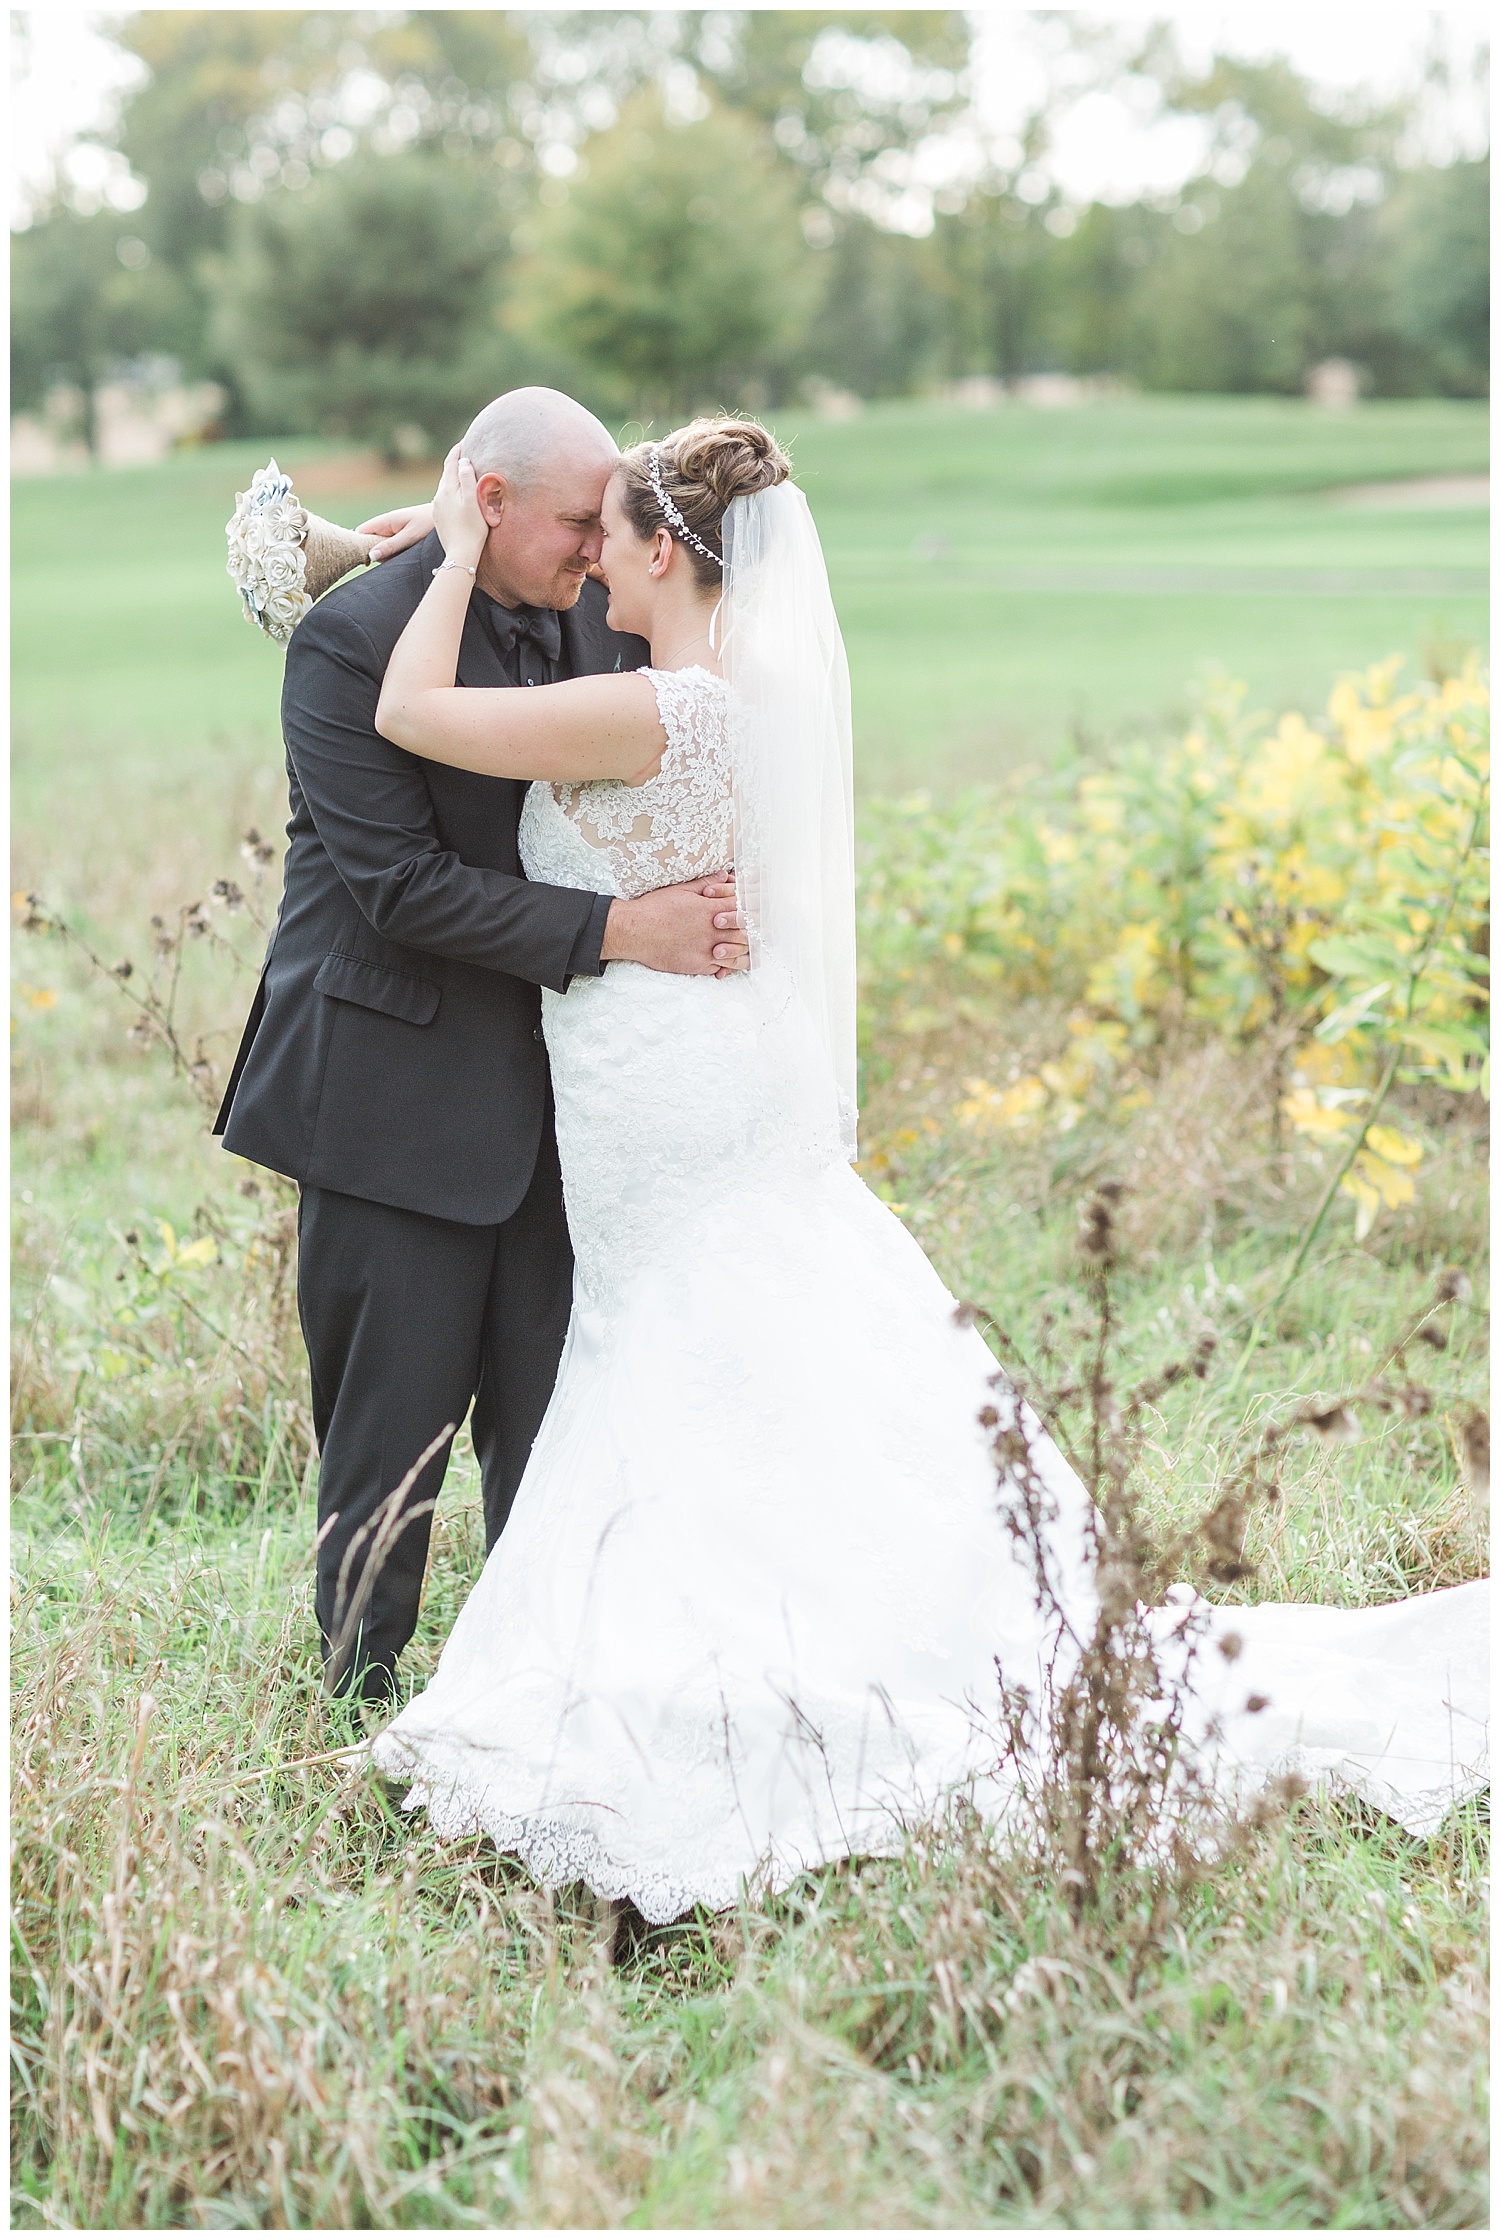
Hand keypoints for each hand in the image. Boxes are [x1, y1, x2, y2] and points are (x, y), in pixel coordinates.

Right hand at [354, 503, 434, 562]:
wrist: (451, 517)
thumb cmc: (431, 523)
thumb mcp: (411, 536)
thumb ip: (391, 546)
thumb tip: (371, 556)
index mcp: (386, 521)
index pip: (361, 532)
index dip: (358, 545)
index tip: (365, 562)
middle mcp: (388, 526)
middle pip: (370, 543)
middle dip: (375, 555)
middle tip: (391, 562)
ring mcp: (395, 532)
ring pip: (382, 548)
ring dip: (388, 557)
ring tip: (404, 559)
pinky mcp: (403, 538)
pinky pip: (393, 549)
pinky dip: (396, 556)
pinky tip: (407, 558)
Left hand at [430, 444, 487, 570]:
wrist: (461, 554)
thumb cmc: (472, 529)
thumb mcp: (473, 500)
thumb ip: (467, 478)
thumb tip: (463, 461)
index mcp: (447, 489)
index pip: (451, 462)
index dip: (458, 450)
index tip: (465, 440)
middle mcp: (439, 496)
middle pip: (447, 473)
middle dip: (455, 462)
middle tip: (465, 452)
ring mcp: (438, 508)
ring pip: (446, 486)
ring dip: (454, 478)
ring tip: (464, 472)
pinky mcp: (440, 519)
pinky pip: (446, 498)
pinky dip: (453, 491)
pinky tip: (459, 496)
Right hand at [600, 874, 747, 977]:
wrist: (634, 931)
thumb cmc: (655, 908)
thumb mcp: (682, 890)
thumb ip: (706, 884)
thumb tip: (725, 875)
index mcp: (711, 909)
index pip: (745, 908)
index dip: (753, 907)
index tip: (756, 909)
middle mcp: (713, 930)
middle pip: (747, 932)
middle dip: (754, 930)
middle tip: (758, 930)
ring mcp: (707, 950)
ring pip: (738, 953)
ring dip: (744, 951)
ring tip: (747, 948)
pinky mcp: (698, 965)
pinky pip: (722, 968)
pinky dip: (728, 966)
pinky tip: (728, 964)